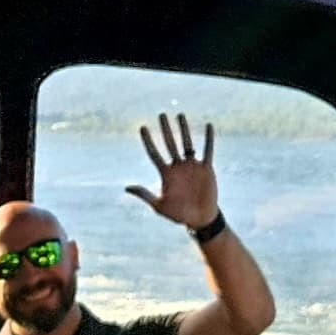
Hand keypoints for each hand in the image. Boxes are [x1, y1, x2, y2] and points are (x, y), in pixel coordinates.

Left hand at [125, 115, 220, 232]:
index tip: (142, 127)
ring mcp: (192, 166)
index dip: (148, 141)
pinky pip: (207, 150)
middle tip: (161, 115)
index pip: (154, 154)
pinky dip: (208, 138)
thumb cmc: (178, 214)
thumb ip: (144, 194)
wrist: (200, 219)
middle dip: (165, 129)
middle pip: (170, 143)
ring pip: (187, 143)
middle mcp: (178, 167)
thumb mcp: (159, 205)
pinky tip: (208, 126)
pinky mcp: (206, 168)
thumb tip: (127, 187)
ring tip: (180, 115)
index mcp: (166, 174)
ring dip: (184, 130)